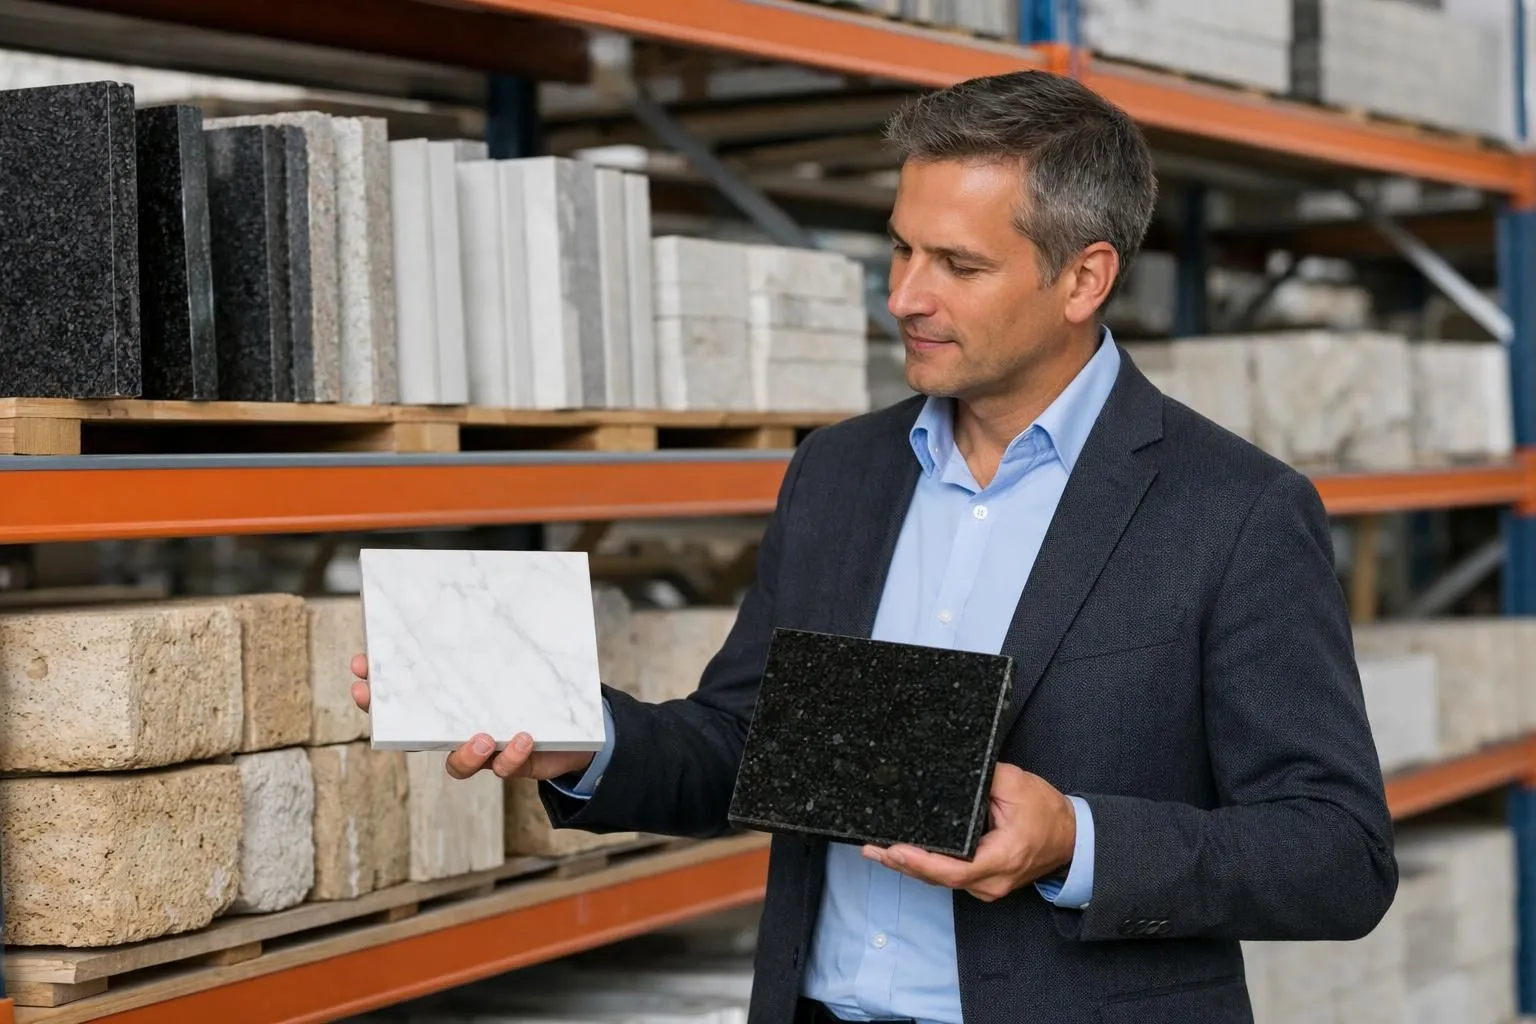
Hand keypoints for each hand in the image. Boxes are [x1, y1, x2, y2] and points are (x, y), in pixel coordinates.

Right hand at [350, 653, 596, 781]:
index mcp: (458, 702)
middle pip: (414, 732)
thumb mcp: (524, 654)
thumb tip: (500, 589)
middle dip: (389, 718)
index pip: (409, 695)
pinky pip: (506, 767)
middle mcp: (463, 728)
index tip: (360, 665)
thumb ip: (508, 633)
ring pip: (459, 763)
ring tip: (482, 737)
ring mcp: (486, 750)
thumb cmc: (541, 686)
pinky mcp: (514, 763)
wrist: (581, 728)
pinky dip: (512, 754)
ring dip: (465, 753)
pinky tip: (523, 736)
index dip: (379, 684)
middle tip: (375, 698)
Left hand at [862, 764, 1075, 902]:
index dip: (922, 862)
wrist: (1072, 837)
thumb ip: (981, 779)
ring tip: (877, 850)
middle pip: (940, 878)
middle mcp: (993, 881)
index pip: (955, 870)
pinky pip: (950, 877)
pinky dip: (925, 866)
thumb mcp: (1015, 784)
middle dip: (904, 863)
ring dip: (909, 866)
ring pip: (941, 881)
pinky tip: (902, 855)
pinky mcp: (984, 883)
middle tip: (873, 847)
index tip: (896, 849)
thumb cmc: (1047, 812)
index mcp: (1002, 858)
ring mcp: (988, 887)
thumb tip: (942, 772)